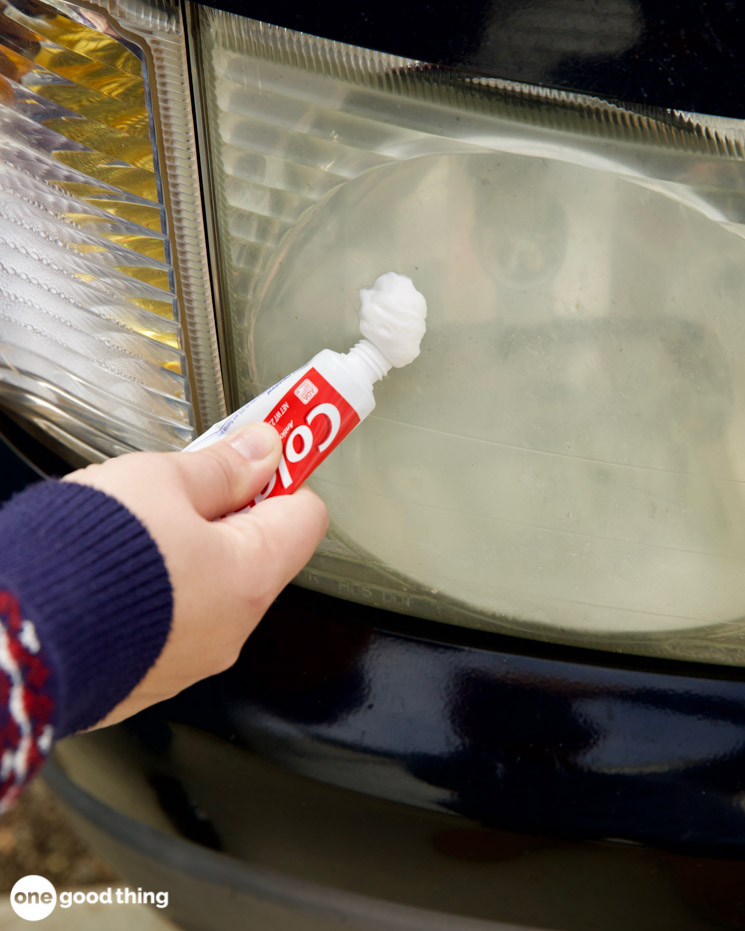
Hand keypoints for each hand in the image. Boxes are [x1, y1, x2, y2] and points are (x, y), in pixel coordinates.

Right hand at [62, 423, 327, 726]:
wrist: (9, 638)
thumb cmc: (80, 562)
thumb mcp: (158, 483)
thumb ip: (221, 467)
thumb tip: (263, 450)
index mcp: (249, 576)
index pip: (306, 516)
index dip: (284, 476)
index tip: (262, 454)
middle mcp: (231, 628)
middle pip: (260, 553)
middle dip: (231, 511)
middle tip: (191, 480)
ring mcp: (191, 659)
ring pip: (214, 588)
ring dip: (191, 550)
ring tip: (142, 523)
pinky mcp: (150, 676)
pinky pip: (174, 621)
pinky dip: (160, 590)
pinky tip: (119, 569)